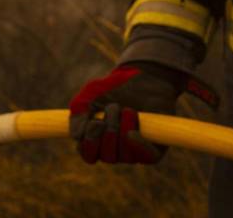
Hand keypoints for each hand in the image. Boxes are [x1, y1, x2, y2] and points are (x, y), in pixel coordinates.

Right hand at [69, 63, 194, 163]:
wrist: (142, 75)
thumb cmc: (113, 87)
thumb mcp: (90, 96)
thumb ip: (78, 115)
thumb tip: (77, 136)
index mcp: (98, 141)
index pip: (89, 155)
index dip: (90, 143)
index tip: (95, 122)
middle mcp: (116, 149)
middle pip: (108, 157)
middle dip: (109, 131)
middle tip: (113, 108)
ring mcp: (135, 149)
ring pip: (126, 156)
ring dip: (123, 131)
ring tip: (127, 109)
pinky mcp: (155, 146)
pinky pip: (147, 157)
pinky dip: (139, 146)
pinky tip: (133, 132)